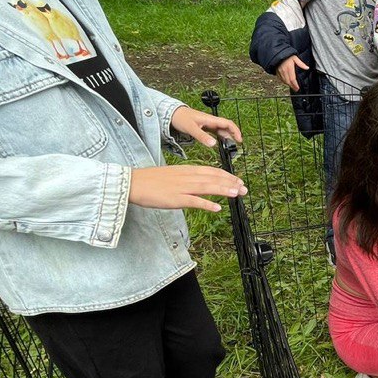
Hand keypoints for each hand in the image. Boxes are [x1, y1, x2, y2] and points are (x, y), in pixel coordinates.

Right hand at [129, 165, 246, 212]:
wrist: (132, 182)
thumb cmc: (151, 180)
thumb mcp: (173, 175)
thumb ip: (188, 178)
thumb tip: (200, 184)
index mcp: (186, 170)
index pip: (211, 171)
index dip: (227, 176)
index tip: (238, 180)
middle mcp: (187, 177)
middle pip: (213, 178)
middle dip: (230, 183)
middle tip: (244, 188)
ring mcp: (182, 187)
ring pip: (207, 187)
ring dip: (224, 190)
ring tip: (237, 194)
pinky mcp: (175, 198)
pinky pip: (194, 201)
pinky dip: (206, 204)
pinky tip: (217, 208)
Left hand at [170, 106, 242, 147]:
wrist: (172, 113)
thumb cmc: (181, 118)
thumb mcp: (191, 128)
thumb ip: (202, 137)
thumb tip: (214, 144)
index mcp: (210, 119)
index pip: (228, 123)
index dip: (236, 131)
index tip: (240, 140)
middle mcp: (211, 121)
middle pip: (227, 127)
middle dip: (233, 135)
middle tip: (236, 146)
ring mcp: (208, 124)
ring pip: (221, 130)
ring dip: (227, 137)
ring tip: (229, 146)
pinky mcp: (204, 127)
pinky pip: (215, 132)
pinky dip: (220, 137)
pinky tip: (220, 143)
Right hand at [276, 55, 308, 91]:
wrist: (278, 53)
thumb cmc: (287, 55)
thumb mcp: (295, 58)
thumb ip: (301, 64)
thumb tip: (307, 68)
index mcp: (289, 68)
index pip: (292, 79)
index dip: (295, 85)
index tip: (298, 88)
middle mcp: (284, 71)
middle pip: (288, 82)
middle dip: (292, 86)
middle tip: (296, 89)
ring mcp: (280, 72)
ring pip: (284, 81)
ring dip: (288, 85)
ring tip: (292, 87)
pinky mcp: (277, 72)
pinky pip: (280, 79)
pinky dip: (284, 82)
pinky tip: (287, 82)